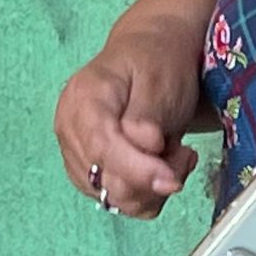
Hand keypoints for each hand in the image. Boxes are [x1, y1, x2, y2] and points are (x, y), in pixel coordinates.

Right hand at [54, 22, 205, 217]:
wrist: (150, 54)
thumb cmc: (157, 62)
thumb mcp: (159, 78)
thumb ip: (148, 114)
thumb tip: (145, 144)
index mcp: (83, 98)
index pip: (100, 146)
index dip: (136, 170)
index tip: (172, 179)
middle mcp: (70, 128)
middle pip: (105, 179)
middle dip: (152, 177)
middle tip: (185, 153)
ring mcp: (76, 152)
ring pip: (115, 197)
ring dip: (153, 187)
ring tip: (174, 154)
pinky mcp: (90, 172)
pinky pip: (120, 201)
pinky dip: (147, 193)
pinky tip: (160, 166)